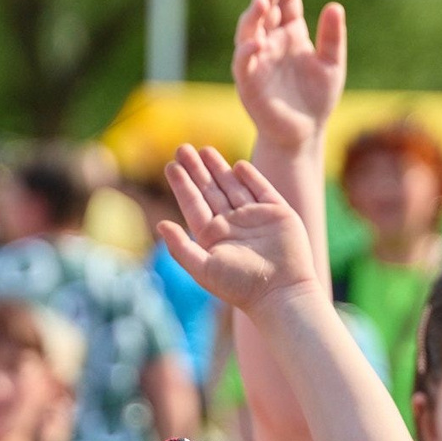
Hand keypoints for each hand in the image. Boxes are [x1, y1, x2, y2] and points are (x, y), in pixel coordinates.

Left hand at [156, 146, 319, 313]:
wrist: (281, 291)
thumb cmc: (241, 286)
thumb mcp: (204, 268)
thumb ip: (180, 247)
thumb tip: (160, 224)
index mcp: (213, 237)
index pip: (193, 204)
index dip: (182, 185)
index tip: (170, 165)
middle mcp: (232, 225)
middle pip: (210, 190)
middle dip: (197, 170)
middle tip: (182, 148)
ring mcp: (255, 218)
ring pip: (233, 186)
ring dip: (219, 168)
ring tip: (204, 149)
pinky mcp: (277, 213)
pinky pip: (261, 189)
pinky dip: (250, 176)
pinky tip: (237, 165)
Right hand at [233, 0, 346, 151]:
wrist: (305, 134)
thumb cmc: (317, 99)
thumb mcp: (332, 64)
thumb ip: (332, 37)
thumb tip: (334, 6)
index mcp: (291, 34)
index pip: (287, 1)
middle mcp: (270, 42)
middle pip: (265, 9)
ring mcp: (257, 60)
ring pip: (248, 30)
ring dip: (254, 14)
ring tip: (266, 0)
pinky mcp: (248, 81)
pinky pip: (243, 62)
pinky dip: (247, 51)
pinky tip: (259, 42)